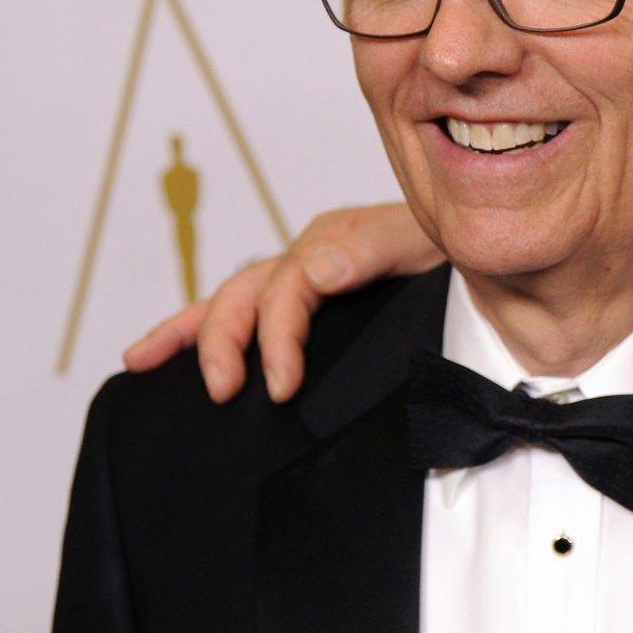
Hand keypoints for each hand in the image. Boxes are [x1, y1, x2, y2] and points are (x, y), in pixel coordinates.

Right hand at [122, 204, 442, 402]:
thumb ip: (372, 250)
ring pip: (232, 299)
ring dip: (190, 331)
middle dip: (224, 341)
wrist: (490, 257)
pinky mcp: (306, 302)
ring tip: (142, 361)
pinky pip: (246, 312)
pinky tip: (165, 356)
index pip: (286, 287)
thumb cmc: (460, 253)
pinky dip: (202, 330)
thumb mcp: (425, 242)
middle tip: (224, 391)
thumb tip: (313, 271)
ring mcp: (303, 277)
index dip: (277, 337)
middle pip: (246, 293)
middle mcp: (310, 255)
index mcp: (335, 241)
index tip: (280, 386)